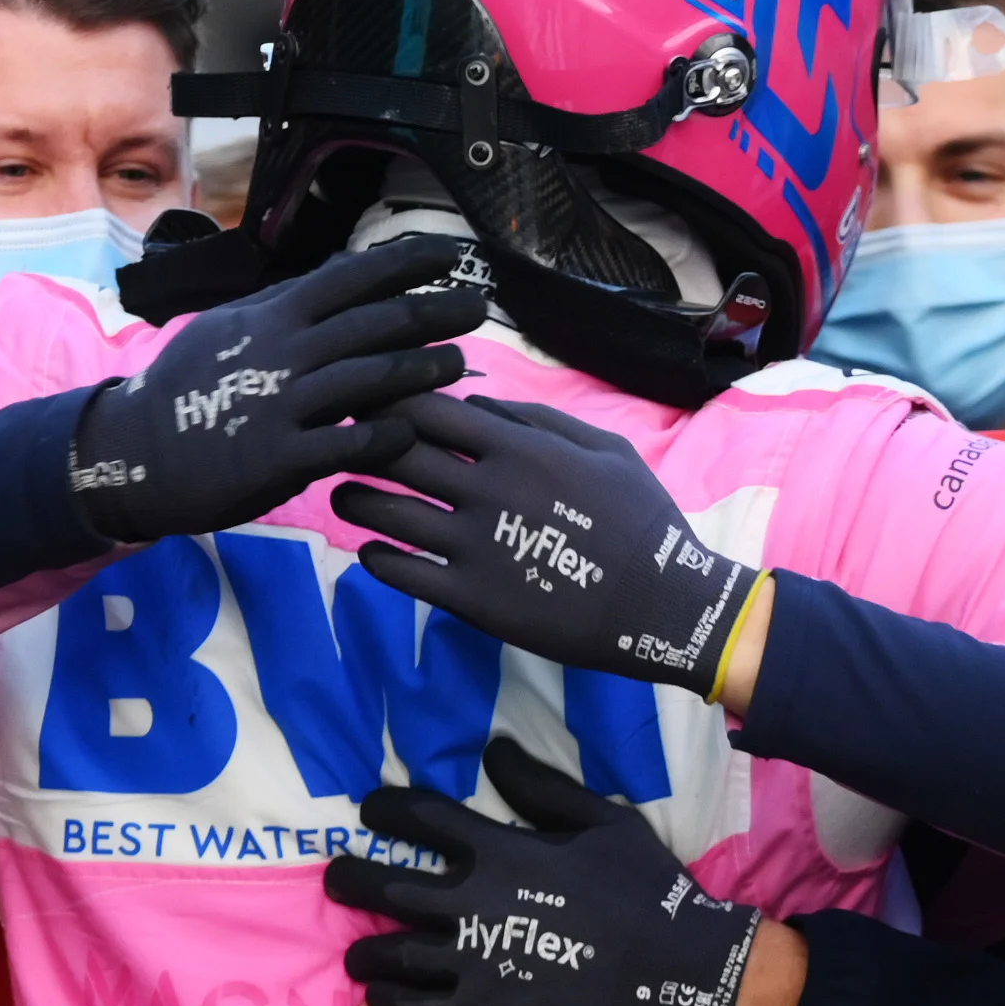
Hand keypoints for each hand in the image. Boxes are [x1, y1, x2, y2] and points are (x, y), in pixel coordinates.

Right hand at [66, 236, 488, 541]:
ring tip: (459, 364)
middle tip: (479, 306)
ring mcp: (282, 405)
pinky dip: (387, 434)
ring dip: (422, 370)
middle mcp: (282, 352)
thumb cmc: (190, 388)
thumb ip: (287, 302)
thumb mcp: (230, 328)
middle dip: (433, 311)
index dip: (406, 262)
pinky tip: (414, 431)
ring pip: (370, 379)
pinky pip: (349, 442)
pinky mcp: (281, 458)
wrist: (138, 454)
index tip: (454, 252)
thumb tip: (339, 269)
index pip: (351, 276)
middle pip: (373, 323)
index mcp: (272, 316)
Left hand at [332, 737, 768, 1005]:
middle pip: (383, 886)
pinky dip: (390, 1005)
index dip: (386, 811)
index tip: (371, 812)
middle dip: (350, 880)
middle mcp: (474, 902)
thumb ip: (542, 788)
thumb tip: (495, 750)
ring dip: (364, 954)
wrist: (686, 978)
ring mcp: (474, 962)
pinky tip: (384, 1003)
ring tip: (358, 957)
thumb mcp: (605, 823)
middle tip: (337, 880)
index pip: (420, 818)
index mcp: (501, 849)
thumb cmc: (650, 894)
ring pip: (389, 955)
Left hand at [336, 394, 760, 694]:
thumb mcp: (606, 449)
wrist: (664, 605)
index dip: (393, 401)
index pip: (431, 409)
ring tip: (341, 496)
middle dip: (361, 442)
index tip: (373, 403)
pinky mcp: (472, 598)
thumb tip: (478, 400)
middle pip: (398, 452)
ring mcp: (476, 545)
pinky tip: (370, 551)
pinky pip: (404, 573)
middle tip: (340, 442)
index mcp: (519, 448)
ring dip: (355, 499)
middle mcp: (488, 489)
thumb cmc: (642, 522)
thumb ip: (540, 420)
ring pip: (389, 511)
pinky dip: (377, 558)